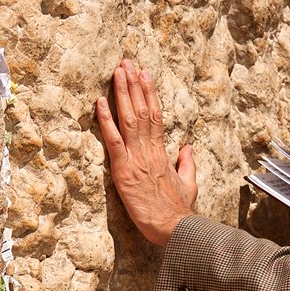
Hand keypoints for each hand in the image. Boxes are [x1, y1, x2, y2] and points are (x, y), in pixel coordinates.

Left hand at [97, 59, 197, 246]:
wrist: (176, 228)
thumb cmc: (180, 211)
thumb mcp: (189, 184)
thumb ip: (186, 164)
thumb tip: (186, 148)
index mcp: (162, 153)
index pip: (155, 116)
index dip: (148, 93)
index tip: (144, 74)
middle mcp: (150, 150)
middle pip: (142, 110)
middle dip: (134, 84)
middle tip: (126, 62)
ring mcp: (137, 159)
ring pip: (129, 118)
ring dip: (122, 93)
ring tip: (117, 71)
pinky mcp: (124, 171)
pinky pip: (114, 141)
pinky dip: (107, 120)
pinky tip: (101, 102)